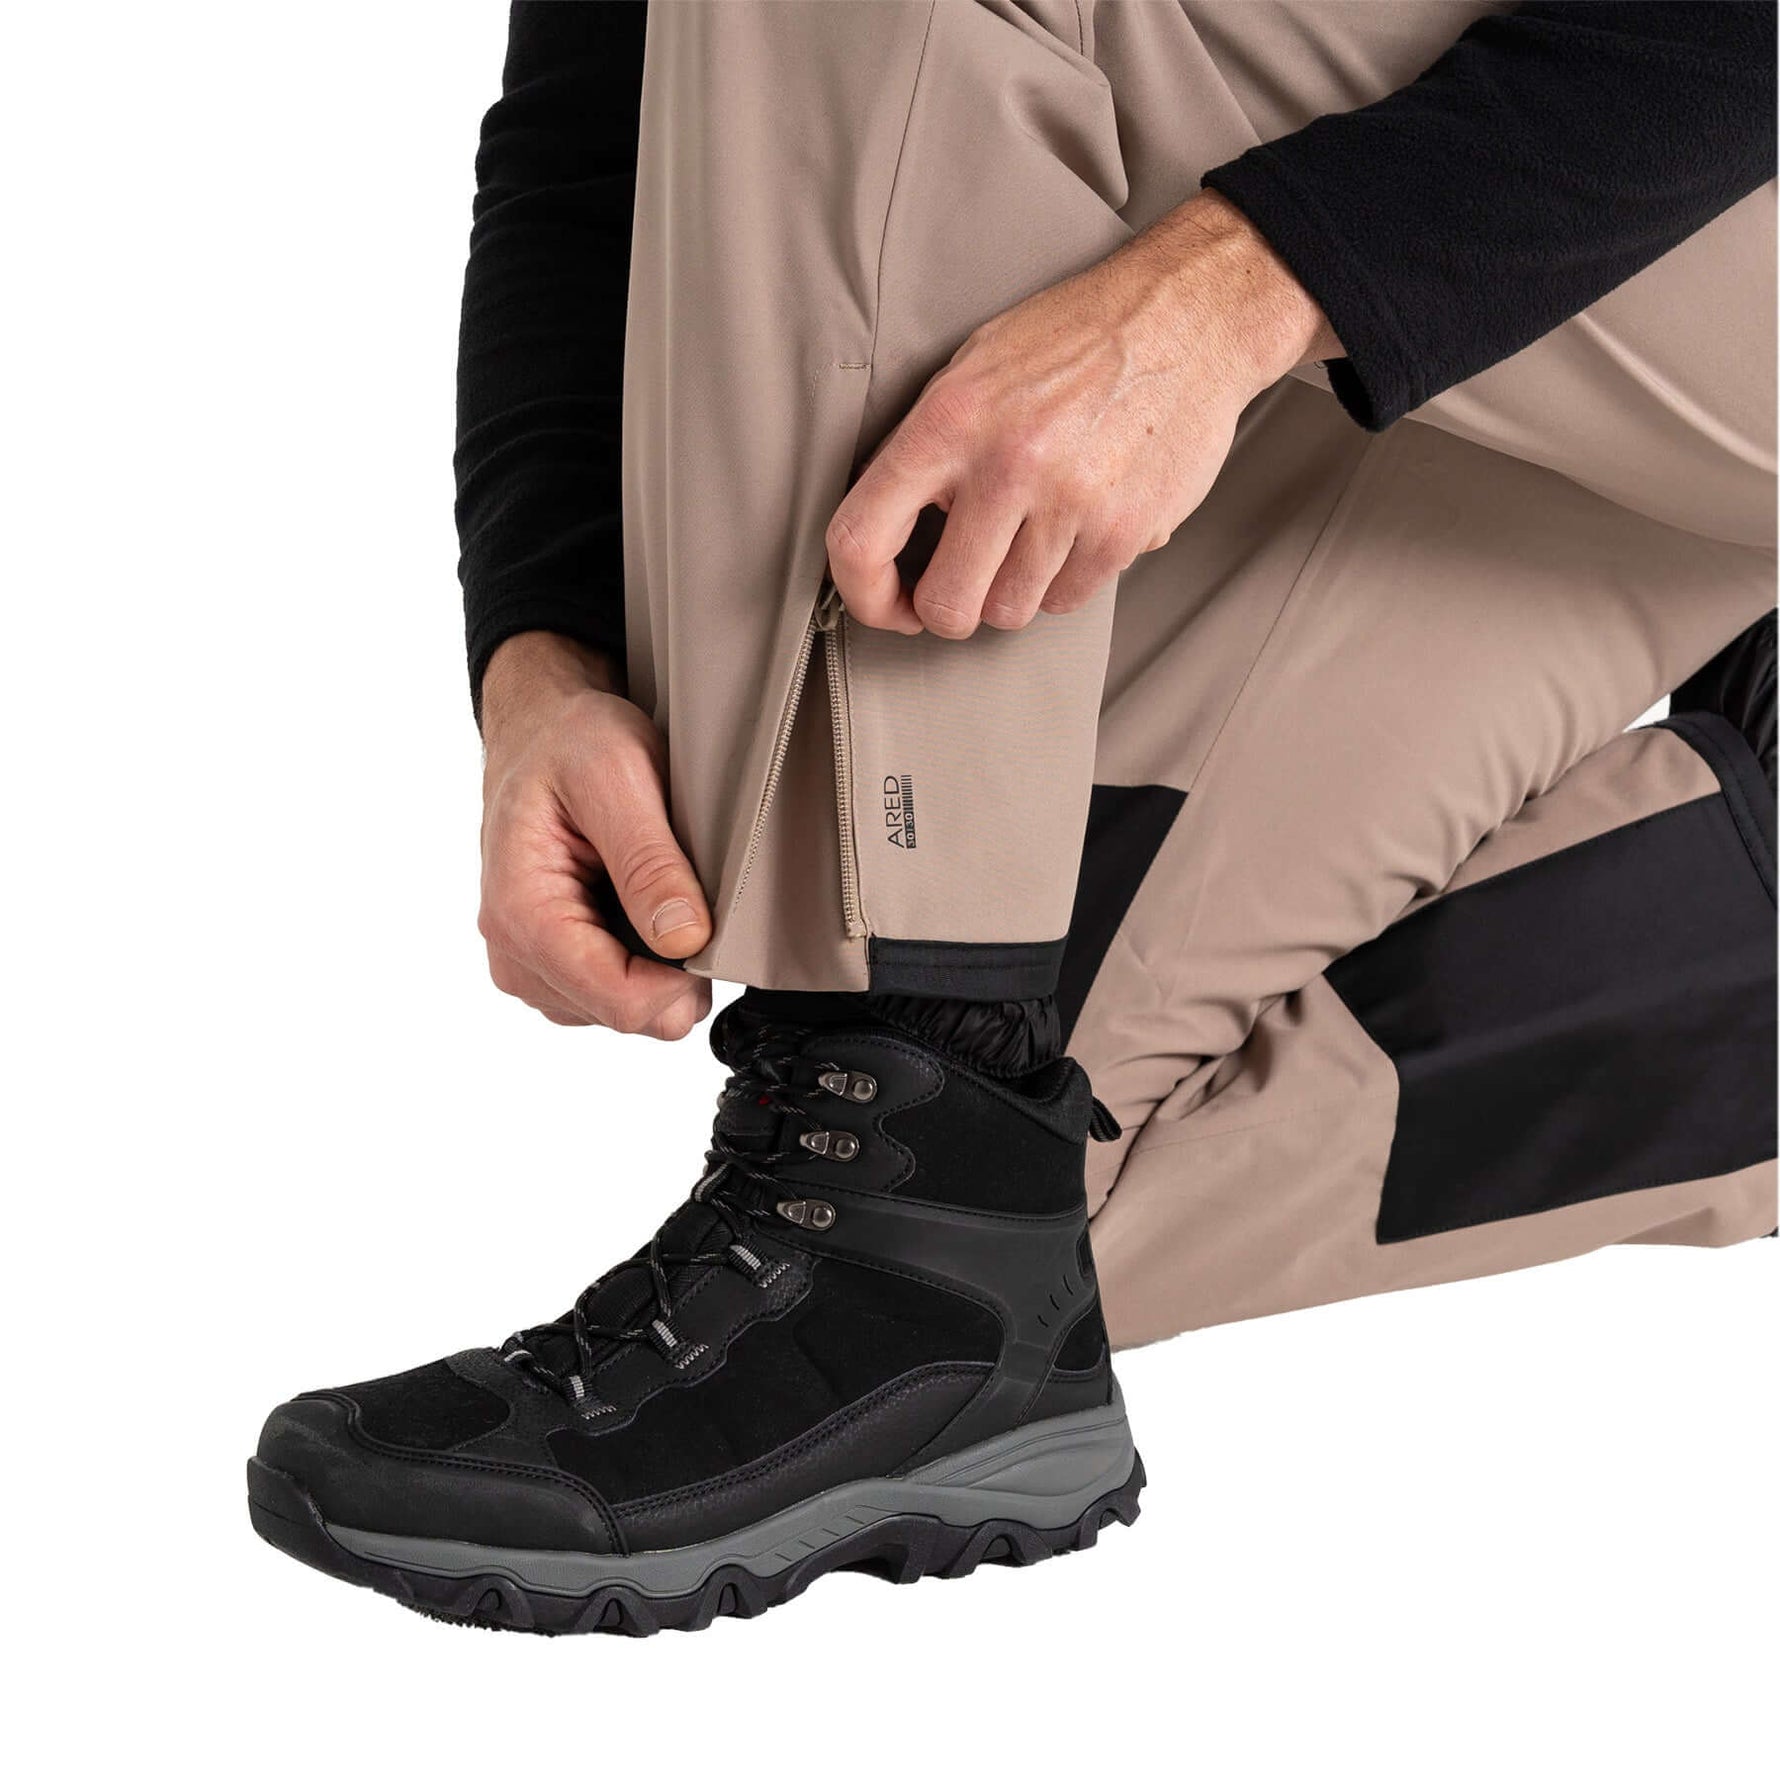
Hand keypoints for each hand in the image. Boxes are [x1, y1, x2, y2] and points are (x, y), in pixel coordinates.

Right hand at [477, 632, 711, 1038]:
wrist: (541, 731)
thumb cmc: (571, 742)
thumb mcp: (619, 776)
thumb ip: (649, 862)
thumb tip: (683, 939)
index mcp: (522, 914)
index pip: (620, 1002)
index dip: (683, 980)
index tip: (709, 927)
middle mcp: (515, 955)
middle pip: (626, 1014)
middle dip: (672, 970)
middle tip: (683, 894)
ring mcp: (530, 966)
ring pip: (624, 1011)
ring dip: (657, 964)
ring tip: (652, 891)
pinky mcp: (550, 966)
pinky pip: (614, 995)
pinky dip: (642, 960)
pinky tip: (638, 906)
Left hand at [826, 191, 1336, 637]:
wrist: (1190, 315)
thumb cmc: (1076, 338)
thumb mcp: (976, 367)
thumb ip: (931, 450)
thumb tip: (897, 534)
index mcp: (949, 420)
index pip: (860, 540)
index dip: (864, 594)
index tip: (885, 602)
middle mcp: (1006, 464)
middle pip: (947, 606)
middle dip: (948, 609)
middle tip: (962, 584)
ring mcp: (1071, 501)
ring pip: (1011, 611)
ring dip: (1013, 589)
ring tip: (1031, 533)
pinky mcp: (1126, 529)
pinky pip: (1069, 600)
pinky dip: (1066, 579)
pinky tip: (1077, 527)